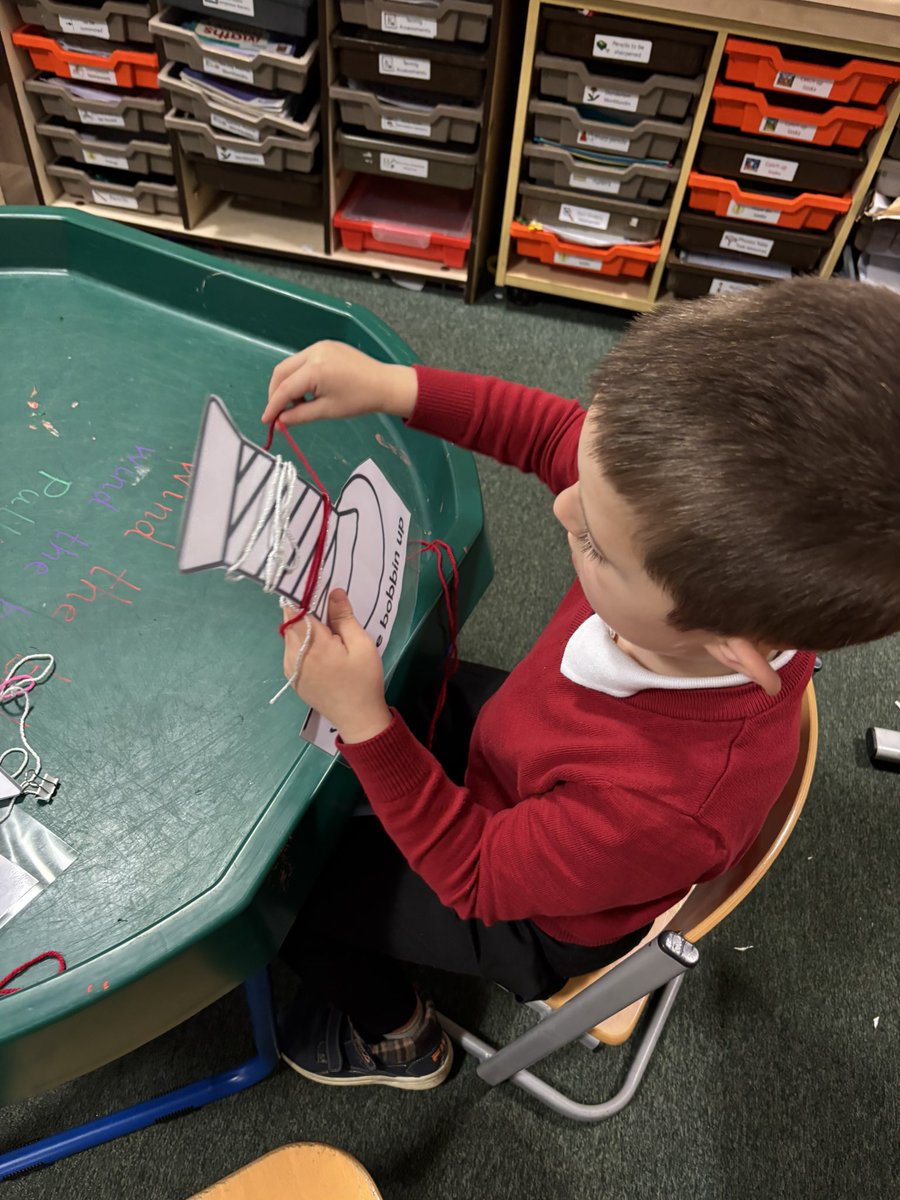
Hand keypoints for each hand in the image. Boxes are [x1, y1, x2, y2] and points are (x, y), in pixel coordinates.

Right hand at [263, 340, 417, 428]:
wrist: (384, 384)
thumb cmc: (359, 400)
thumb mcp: (327, 411)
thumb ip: (299, 416)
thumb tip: (280, 422)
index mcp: (315, 369)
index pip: (285, 388)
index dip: (273, 406)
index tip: (266, 421)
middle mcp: (314, 352)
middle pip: (282, 372)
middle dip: (276, 393)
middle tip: (278, 412)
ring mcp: (320, 346)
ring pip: (291, 365)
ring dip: (288, 384)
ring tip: (297, 404)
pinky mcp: (326, 346)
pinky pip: (304, 360)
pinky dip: (299, 376)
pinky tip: (308, 391)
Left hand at [282, 589, 391, 743]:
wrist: (358, 720)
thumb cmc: (363, 680)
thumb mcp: (361, 645)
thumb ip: (343, 617)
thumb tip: (333, 591)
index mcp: (312, 644)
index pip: (294, 609)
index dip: (299, 594)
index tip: (311, 582)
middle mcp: (293, 654)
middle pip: (290, 621)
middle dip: (303, 609)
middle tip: (325, 602)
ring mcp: (290, 667)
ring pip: (289, 635)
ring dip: (302, 626)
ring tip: (326, 626)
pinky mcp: (292, 677)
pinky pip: (292, 650)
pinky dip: (302, 641)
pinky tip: (321, 646)